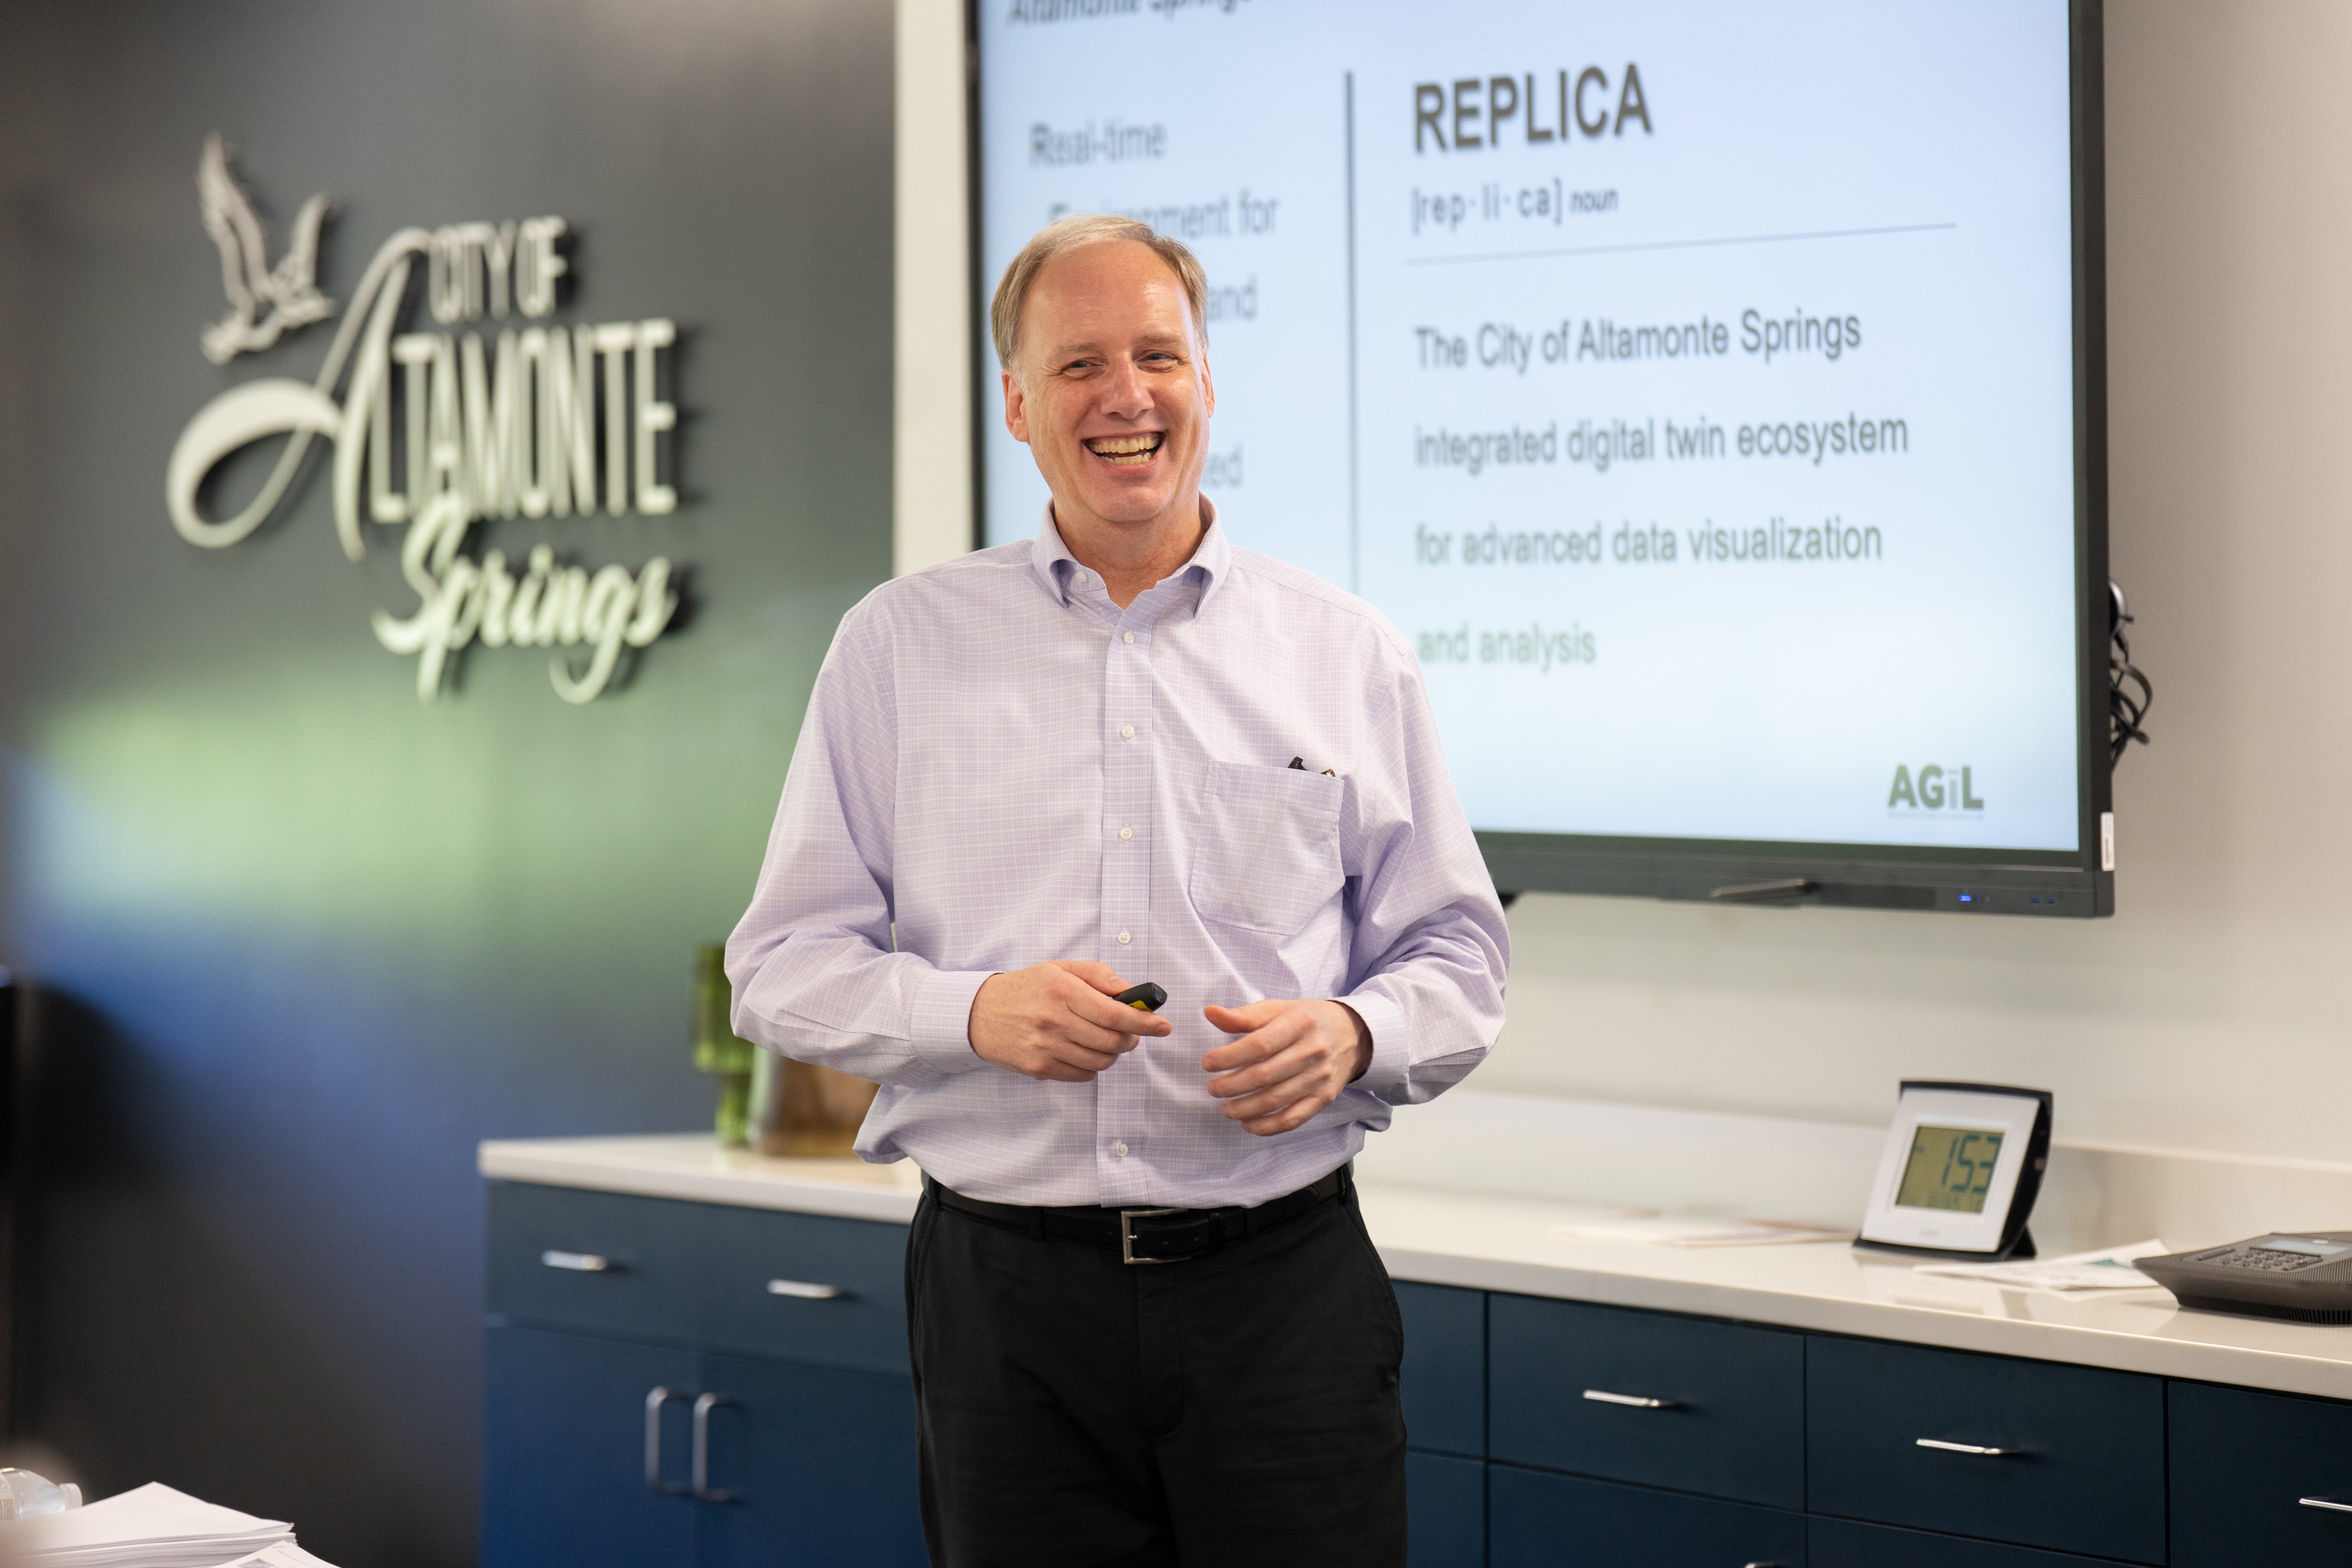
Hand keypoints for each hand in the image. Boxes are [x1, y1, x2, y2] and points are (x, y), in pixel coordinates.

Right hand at [969, 961, 1172, 1082]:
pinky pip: (1082, 1075)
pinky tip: (1083, 1051)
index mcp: (1062, 990)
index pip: (1115, 1013)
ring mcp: (1045, 1047)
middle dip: (1131, 1038)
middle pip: (1112, 1041)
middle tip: (1132, 1032)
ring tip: (1104, 1040)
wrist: (979, 1013)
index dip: (1145, 1022)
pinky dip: (1092, 1066)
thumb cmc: (1026, 988)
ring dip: (1112, 1054)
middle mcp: (1053, 1020)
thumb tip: (1132, 991)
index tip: (1162, 1026)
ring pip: (1101, 1062)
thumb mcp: (1060, 968)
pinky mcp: (1039, 1068)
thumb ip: (1098, 975)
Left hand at [1201, 999, 1371, 1136]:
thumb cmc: (1307, 1020)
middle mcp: (1312, 1050)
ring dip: (1244, 1109)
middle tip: (1212, 1088)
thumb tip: (1209, 1013)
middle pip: (1264, 1075)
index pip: (1259, 1044)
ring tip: (1225, 1108)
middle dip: (1231, 1086)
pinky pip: (1293, 1118)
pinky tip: (1248, 1124)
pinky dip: (1267, 1126)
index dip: (1229, 1057)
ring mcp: (1320, 1077)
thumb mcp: (1278, 1009)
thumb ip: (1243, 1015)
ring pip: (1276, 1100)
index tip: (1208, 1063)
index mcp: (1299, 1023)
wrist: (1353, 1034)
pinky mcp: (1324, 1097)